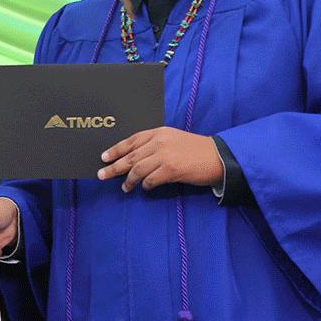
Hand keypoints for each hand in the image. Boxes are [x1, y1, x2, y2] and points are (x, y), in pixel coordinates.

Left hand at [98, 127, 222, 192]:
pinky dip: (145, 185)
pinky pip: (151, 179)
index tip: (104, 157)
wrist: (218, 157)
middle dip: (114, 166)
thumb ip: (154, 145)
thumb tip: (133, 158)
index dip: (115, 150)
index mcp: (158, 132)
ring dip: (129, 180)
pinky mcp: (172, 169)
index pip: (131, 141)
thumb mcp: (172, 139)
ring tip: (125, 187)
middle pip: (130, 156)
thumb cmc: (195, 150)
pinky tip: (144, 188)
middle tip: (102, 175)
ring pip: (138, 169)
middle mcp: (160, 142)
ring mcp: (165, 155)